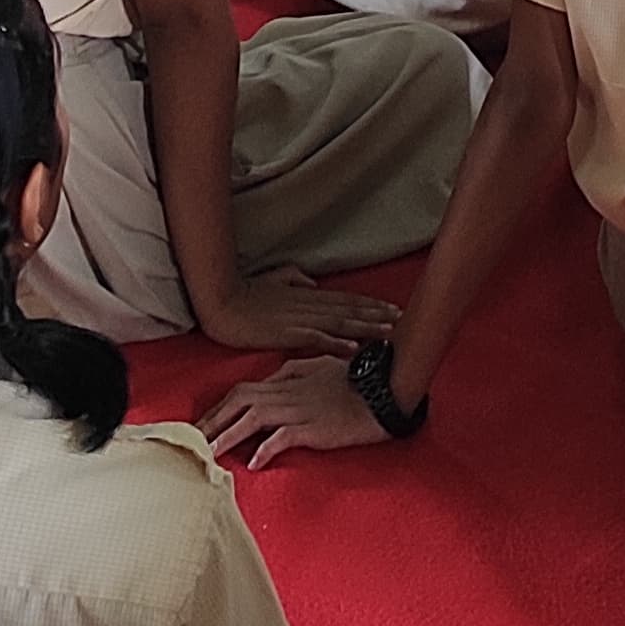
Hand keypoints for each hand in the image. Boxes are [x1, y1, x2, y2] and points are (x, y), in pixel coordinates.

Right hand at [195, 270, 397, 355]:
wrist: (221, 303)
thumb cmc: (244, 293)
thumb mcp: (273, 280)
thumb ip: (294, 279)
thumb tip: (312, 280)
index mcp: (307, 295)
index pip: (345, 299)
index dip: (370, 303)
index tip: (392, 308)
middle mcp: (309, 304)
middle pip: (351, 309)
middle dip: (378, 314)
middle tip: (403, 318)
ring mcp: (300, 318)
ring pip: (341, 322)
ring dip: (367, 327)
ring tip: (390, 331)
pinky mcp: (287, 333)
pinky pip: (317, 338)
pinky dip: (337, 341)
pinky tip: (355, 346)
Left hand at [197, 353, 388, 465]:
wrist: (384, 389)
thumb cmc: (355, 379)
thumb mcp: (320, 366)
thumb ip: (293, 371)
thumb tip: (271, 380)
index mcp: (287, 378)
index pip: (242, 391)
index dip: (218, 407)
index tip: (203, 424)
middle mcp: (287, 392)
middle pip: (239, 401)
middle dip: (212, 420)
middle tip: (192, 440)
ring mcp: (299, 409)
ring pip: (253, 418)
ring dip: (228, 435)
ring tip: (209, 454)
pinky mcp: (314, 427)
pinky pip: (283, 436)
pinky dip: (266, 448)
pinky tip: (253, 463)